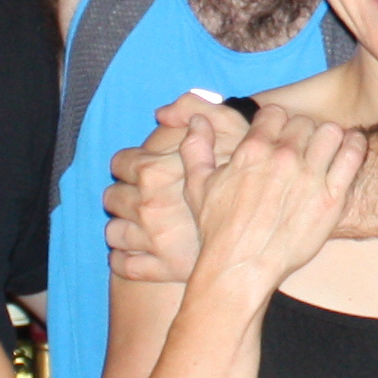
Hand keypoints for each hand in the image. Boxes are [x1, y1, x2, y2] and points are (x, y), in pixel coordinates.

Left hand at [105, 94, 245, 285]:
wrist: (265, 231)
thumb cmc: (251, 174)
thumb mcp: (228, 127)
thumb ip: (192, 107)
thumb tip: (161, 113)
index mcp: (154, 171)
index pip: (120, 163)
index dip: (128, 165)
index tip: (140, 171)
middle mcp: (145, 204)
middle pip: (112, 197)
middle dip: (124, 197)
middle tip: (142, 199)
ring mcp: (150, 240)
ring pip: (114, 232)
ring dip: (122, 228)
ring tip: (139, 227)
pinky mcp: (159, 269)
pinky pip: (125, 266)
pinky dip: (126, 261)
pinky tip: (137, 255)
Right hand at [184, 103, 361, 296]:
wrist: (241, 268)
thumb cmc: (218, 230)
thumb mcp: (197, 186)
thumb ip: (195, 148)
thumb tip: (196, 122)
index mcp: (252, 150)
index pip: (275, 113)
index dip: (276, 122)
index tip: (278, 136)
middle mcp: (283, 158)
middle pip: (304, 122)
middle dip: (301, 132)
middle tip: (300, 150)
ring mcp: (309, 176)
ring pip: (330, 131)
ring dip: (328, 138)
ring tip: (325, 151)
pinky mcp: (331, 197)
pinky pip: (353, 155)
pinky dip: (354, 146)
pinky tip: (349, 150)